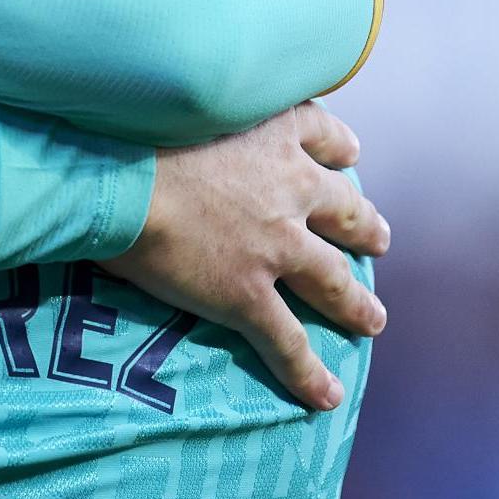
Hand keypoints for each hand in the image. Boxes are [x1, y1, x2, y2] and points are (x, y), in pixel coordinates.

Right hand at [104, 101, 389, 412]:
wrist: (119, 178)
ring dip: (356, 303)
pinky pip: (287, 342)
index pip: (324, 136)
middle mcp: (289, 189)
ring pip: (333, 281)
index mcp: (274, 135)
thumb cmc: (133, 129)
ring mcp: (275, 247)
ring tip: (373, 319)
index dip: (340, 149)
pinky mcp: (248, 296)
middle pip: (345, 211)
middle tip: (378, 241)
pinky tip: (327, 396)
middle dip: (365, 229)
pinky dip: (309, 373)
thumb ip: (206, 116)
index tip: (349, 156)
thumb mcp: (186, 102)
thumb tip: (182, 123)